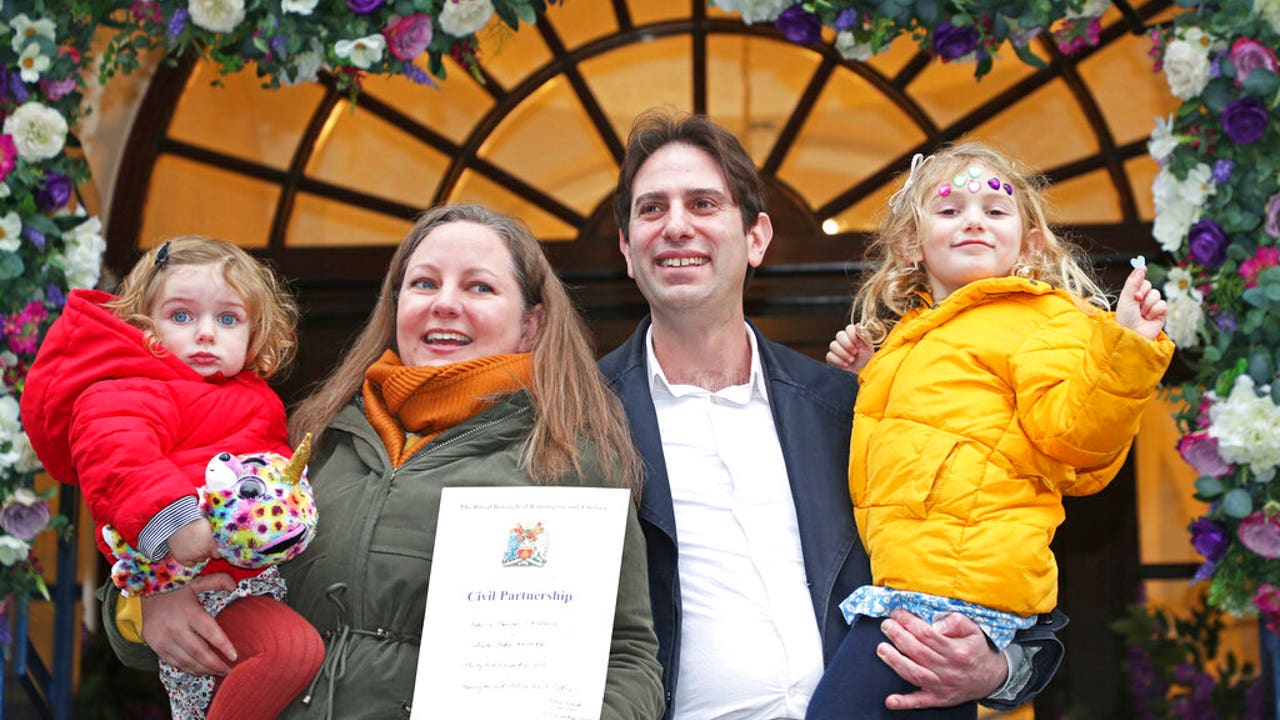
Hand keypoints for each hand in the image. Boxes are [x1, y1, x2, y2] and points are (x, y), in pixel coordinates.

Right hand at [141, 573, 237, 674]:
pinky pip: (176, 663)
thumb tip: (234, 585)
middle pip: (199, 651)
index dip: (223, 645)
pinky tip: (202, 671)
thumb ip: (215, 581)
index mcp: (188, 611)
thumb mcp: (193, 583)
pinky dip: (190, 669)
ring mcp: (165, 640)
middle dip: (216, 664)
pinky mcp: (157, 648)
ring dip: (205, 670)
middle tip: (231, 670)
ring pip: (188, 661)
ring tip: (219, 672)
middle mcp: (176, 628)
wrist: (142, 601)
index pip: (209, 631)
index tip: (235, 656)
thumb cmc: (174, 592)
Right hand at [167, 518, 219, 565]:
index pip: (217, 555)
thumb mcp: (207, 525)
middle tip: (202, 545)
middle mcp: (202, 552)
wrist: (176, 524)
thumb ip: (212, 533)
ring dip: (199, 556)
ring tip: (195, 548)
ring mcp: (192, 556)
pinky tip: (190, 555)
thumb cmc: (192, 521)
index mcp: (210, 544)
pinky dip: (191, 560)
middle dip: (206, 552)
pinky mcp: (181, 558)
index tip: (213, 549)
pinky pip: (190, 564)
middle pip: (207, 556)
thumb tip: (215, 535)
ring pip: (200, 560)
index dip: (215, 552)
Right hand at [826, 324, 873, 372]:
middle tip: (855, 353)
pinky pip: (830, 356)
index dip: (853, 335)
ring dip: (843, 354)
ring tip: (851, 360)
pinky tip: (846, 365)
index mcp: (853, 334)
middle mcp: (843, 339)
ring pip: (833, 345)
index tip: (859, 344)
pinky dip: (838, 361)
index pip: (849, 328)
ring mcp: (836, 348)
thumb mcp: (868, 346)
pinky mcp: (831, 357)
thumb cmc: (865, 357)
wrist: (861, 371)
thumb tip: (858, 325)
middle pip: (839, 335)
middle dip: (848, 345)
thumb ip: (864, 335)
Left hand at [877, 609, 1006, 709]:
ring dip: (895, 661)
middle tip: (886, 625)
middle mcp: (949, 670)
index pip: (927, 634)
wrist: (991, 677)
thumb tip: (934, 625)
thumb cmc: (976, 649)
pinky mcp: (938, 699)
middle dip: (898, 636)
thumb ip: (955, 622)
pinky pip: (919, 702)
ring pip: (915, 674)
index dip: (909, 622)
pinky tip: (890, 701)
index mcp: (957, 651)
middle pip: (918, 652)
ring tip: (881, 648)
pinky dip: (904, 702)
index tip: (897, 613)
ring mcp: (942, 686)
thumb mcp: (973, 629)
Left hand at [1115, 267, 1166, 340]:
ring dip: (1147, 304)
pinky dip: (1155, 311)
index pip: (1140, 281)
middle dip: (1142, 293)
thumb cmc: (1125, 317)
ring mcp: (1152, 307)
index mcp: (1132, 295)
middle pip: (1149, 286)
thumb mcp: (1126, 297)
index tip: (1141, 273)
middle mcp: (1142, 300)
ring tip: (1141, 314)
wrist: (1131, 334)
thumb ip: (1133, 282)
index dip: (1139, 280)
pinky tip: (1149, 318)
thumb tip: (1141, 267)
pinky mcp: (1161, 314)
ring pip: (1156, 294)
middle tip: (1136, 301)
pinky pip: (1163, 304)